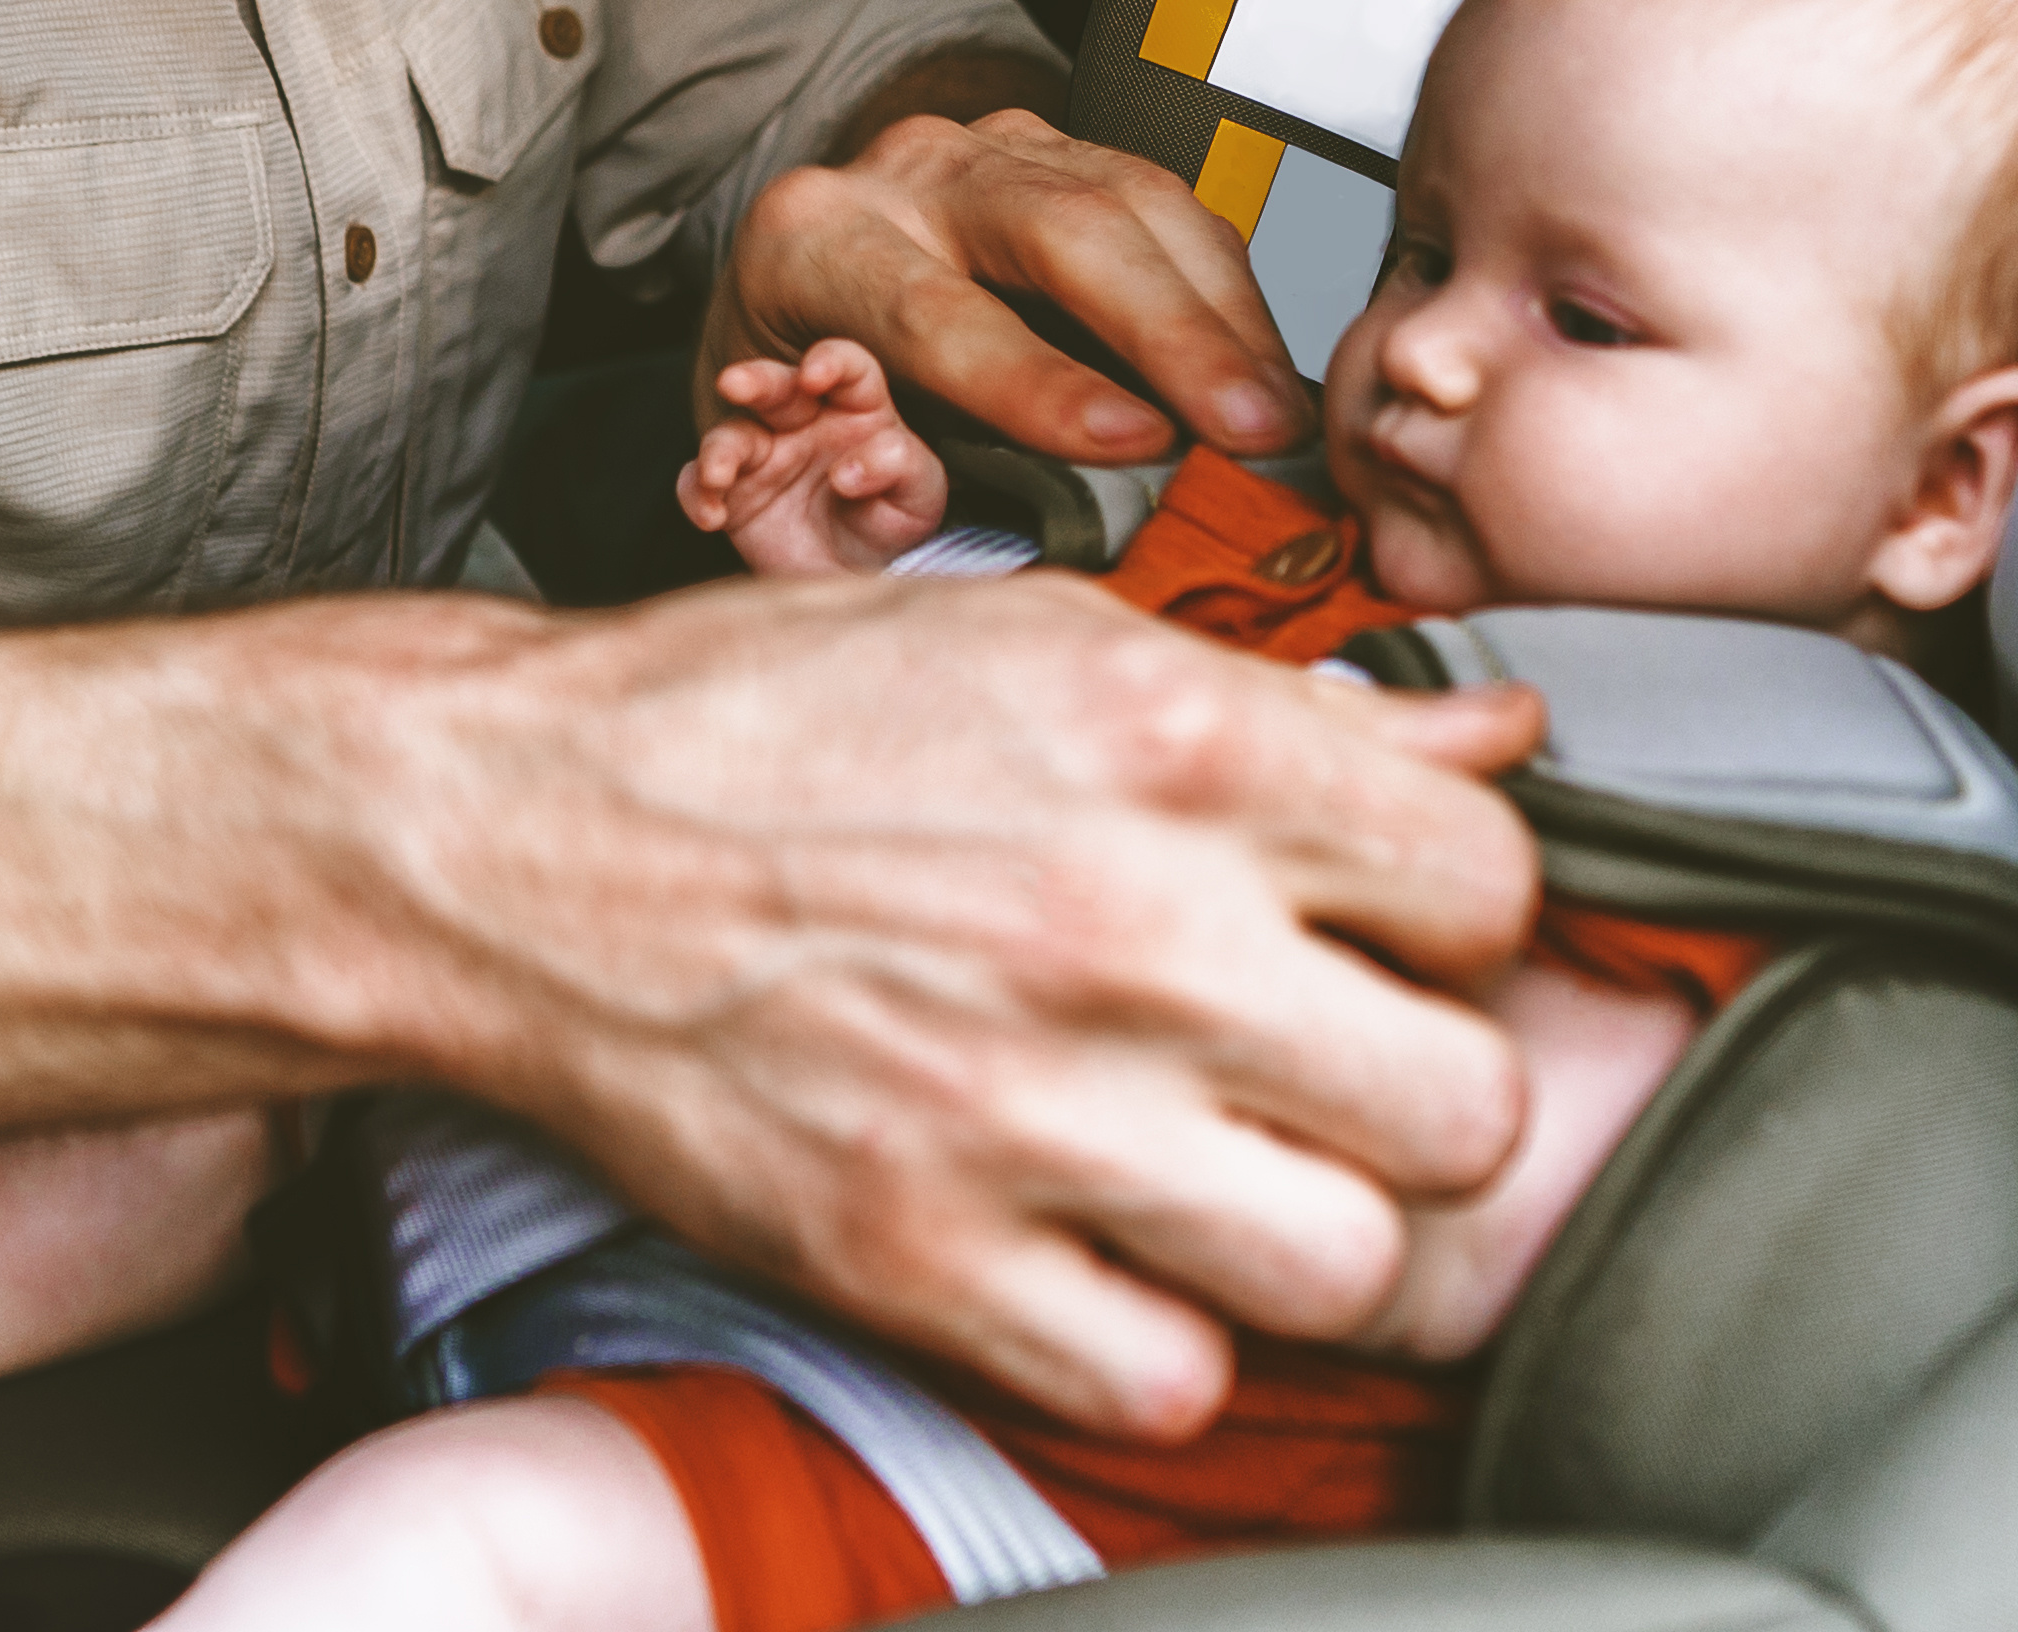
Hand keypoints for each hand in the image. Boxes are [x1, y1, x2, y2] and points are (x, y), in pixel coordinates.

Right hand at [368, 574, 1546, 1442]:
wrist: (514, 835)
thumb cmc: (767, 719)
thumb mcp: (1042, 636)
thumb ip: (1285, 702)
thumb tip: (1504, 739)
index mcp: (1175, 742)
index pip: (1494, 880)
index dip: (1455, 914)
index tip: (1386, 927)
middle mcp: (1129, 926)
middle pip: (1469, 1101)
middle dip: (1419, 1089)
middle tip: (1333, 1067)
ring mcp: (1027, 1110)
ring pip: (1354, 1262)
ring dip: (1306, 1226)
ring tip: (1228, 1168)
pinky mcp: (920, 1256)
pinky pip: (1171, 1381)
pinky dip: (1157, 1339)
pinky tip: (1107, 1249)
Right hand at [679, 340, 949, 572]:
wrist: (859, 577)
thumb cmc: (893, 521)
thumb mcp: (919, 496)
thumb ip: (899, 467)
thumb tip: (849, 468)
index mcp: (857, 408)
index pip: (846, 367)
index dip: (830, 360)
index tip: (815, 375)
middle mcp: (804, 421)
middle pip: (775, 385)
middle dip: (754, 379)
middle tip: (734, 383)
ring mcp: (764, 455)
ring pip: (730, 433)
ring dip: (718, 449)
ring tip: (719, 476)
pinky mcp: (733, 493)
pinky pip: (698, 483)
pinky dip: (696, 494)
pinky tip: (712, 516)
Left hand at [710, 103, 1306, 469]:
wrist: (793, 280)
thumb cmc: (795, 383)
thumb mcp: (784, 450)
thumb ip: (870, 497)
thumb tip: (987, 569)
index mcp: (814, 245)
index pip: (937, 314)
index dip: (1042, 384)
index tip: (1137, 445)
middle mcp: (906, 174)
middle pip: (1062, 229)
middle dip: (1174, 336)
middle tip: (1250, 432)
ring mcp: (994, 145)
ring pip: (1136, 200)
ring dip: (1224, 314)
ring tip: (1276, 415)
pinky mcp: (1065, 148)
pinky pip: (1170, 203)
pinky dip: (1229, 288)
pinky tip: (1260, 365)